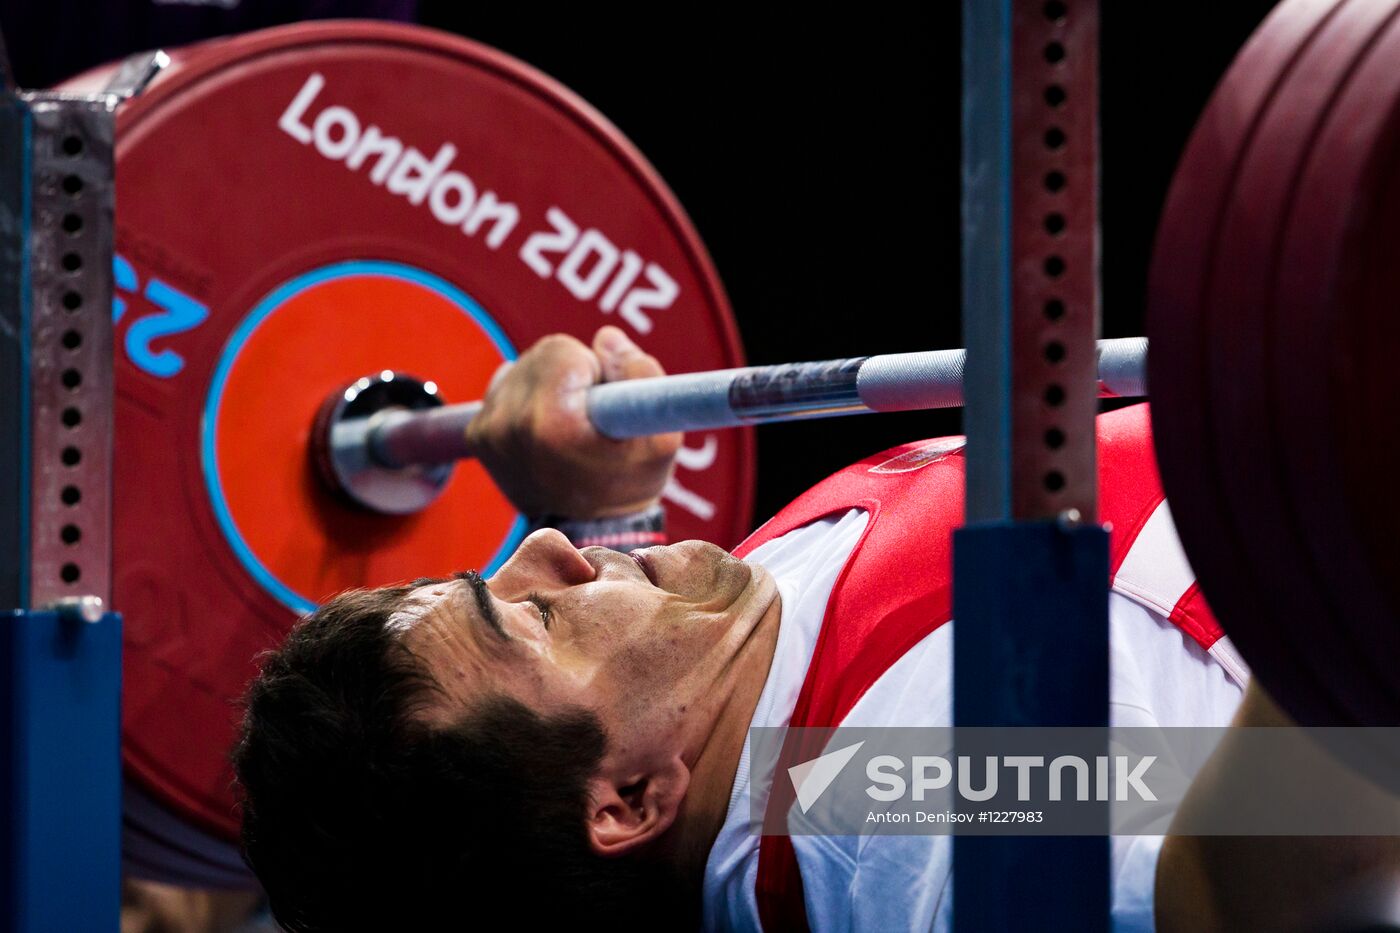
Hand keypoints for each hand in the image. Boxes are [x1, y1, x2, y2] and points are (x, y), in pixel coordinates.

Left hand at [465, 326, 681, 518]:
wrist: (588, 532)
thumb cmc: (630, 485)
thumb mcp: (662, 437)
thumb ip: (643, 374)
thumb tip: (606, 339)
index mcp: (552, 423)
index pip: (565, 352)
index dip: (593, 370)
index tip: (602, 400)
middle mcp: (509, 425)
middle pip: (543, 355)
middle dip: (574, 372)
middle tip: (592, 414)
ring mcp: (488, 432)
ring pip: (524, 367)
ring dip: (550, 385)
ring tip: (570, 426)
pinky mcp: (477, 436)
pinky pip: (506, 388)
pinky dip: (528, 399)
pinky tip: (546, 431)